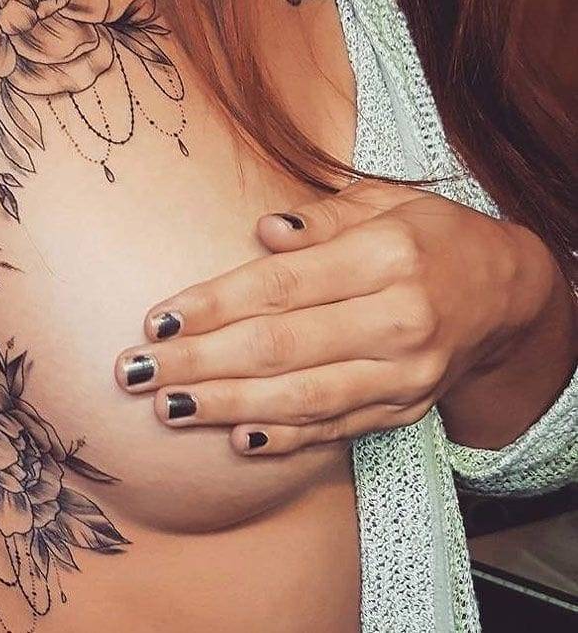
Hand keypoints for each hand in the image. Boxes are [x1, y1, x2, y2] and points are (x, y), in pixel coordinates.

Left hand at [114, 179, 563, 454]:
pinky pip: (337, 429)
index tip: (156, 321)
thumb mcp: (385, 202)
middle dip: (199, 363)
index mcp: (386, 256)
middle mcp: (397, 320)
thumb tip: (264, 231)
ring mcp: (403, 374)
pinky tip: (237, 440)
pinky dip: (286, 438)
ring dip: (226, 406)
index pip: (281, 287)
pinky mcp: (404, 409)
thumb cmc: (431, 235)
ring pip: (302, 398)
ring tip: (166, 407)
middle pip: (279, 348)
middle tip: (136, 371)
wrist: (506, 296)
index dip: (213, 306)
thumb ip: (322, 218)